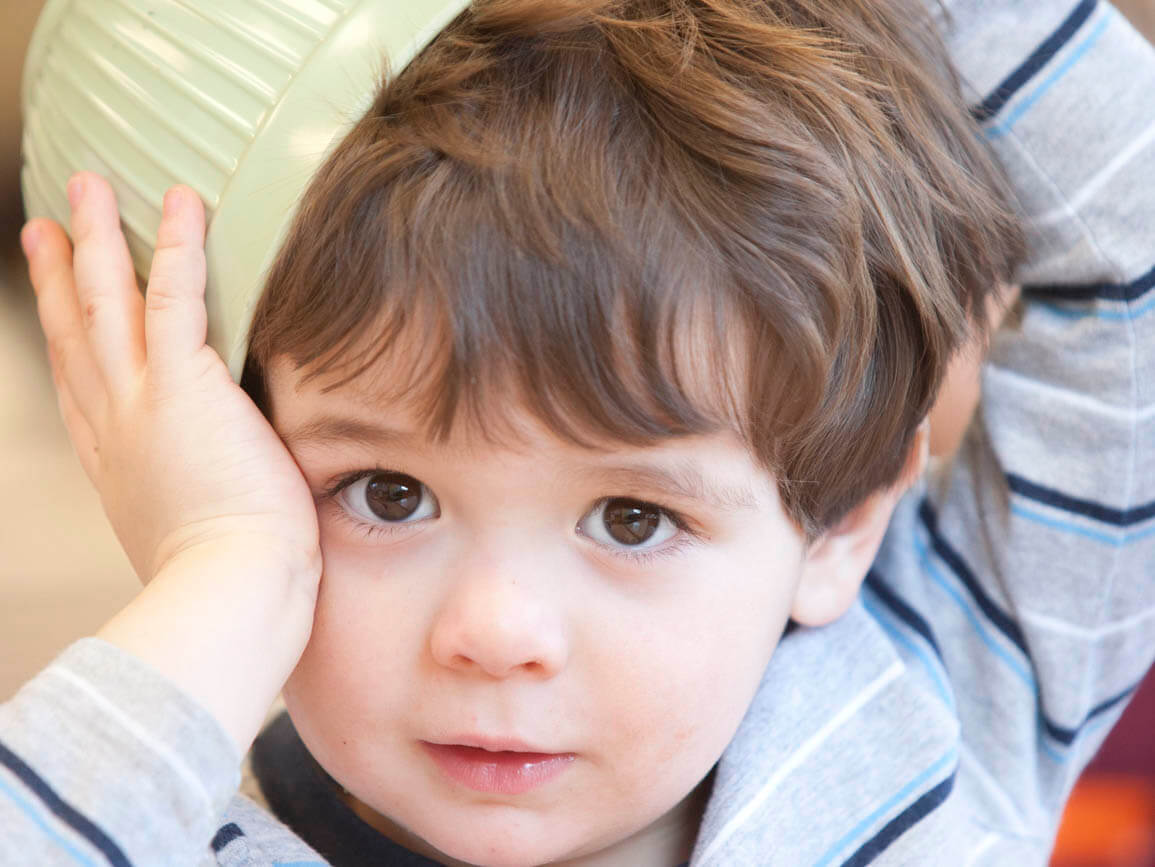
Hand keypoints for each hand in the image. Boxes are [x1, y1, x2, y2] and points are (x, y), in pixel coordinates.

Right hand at [21, 172, 319, 589]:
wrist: (229, 593)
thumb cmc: (228, 582)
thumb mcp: (189, 539)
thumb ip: (192, 505)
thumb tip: (224, 511)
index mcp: (116, 464)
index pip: (82, 386)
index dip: (65, 337)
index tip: (58, 304)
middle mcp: (115, 426)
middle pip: (77, 334)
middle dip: (59, 275)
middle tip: (46, 225)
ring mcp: (142, 402)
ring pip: (107, 301)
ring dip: (95, 239)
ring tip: (87, 185)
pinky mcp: (184, 386)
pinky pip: (174, 297)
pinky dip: (174, 246)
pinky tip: (178, 200)